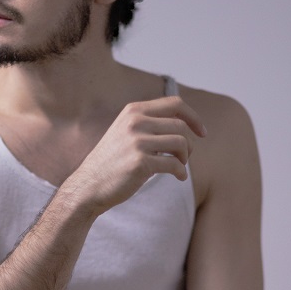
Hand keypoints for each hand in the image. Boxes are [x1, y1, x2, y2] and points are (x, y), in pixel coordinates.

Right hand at [68, 97, 205, 215]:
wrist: (88, 186)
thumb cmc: (111, 163)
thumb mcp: (126, 133)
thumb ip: (149, 124)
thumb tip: (185, 123)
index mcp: (133, 111)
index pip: (175, 103)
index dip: (193, 117)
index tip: (202, 132)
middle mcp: (135, 122)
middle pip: (181, 126)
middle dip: (190, 144)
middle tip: (184, 157)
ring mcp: (137, 142)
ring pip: (181, 143)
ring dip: (186, 158)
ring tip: (179, 166)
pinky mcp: (140, 163)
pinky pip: (174, 164)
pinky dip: (181, 172)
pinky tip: (178, 177)